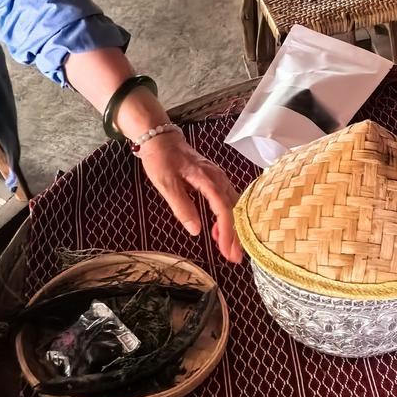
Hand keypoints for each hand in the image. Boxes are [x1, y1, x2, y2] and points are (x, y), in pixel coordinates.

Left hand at [137, 131, 243, 262]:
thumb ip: (182, 207)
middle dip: (236, 235)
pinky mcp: (215, 181)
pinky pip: (226, 202)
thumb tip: (196, 230)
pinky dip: (226, 218)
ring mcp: (219, 179)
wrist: (160, 138)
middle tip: (234, 258)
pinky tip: (218, 231)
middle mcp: (219, 179)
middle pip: (234, 210)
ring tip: (228, 250)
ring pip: (233, 207)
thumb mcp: (166, 184)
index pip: (224, 209)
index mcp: (208, 180)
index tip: (227, 251)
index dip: (228, 231)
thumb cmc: (161, 159)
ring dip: (232, 228)